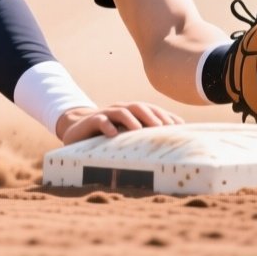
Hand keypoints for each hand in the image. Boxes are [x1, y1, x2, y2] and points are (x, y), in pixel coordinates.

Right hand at [55, 101, 183, 143]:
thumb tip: (172, 148)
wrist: (77, 129)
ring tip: (138, 129)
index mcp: (132, 112)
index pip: (152, 110)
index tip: (179, 126)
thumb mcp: (127, 137)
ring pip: (121, 111)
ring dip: (131, 119)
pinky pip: (99, 120)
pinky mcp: (91, 121)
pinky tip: (112, 134)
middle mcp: (121, 110)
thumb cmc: (108, 136)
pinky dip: (106, 125)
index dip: (165, 116)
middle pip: (138, 107)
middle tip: (162, 128)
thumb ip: (144, 138)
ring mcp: (106, 114)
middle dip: (151, 116)